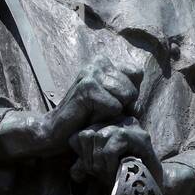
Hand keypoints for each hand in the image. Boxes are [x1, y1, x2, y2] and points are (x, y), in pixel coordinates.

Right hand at [0, 55, 138, 163]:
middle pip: (133, 88)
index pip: (137, 74)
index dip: (130, 96)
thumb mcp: (114, 104)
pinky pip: (115, 106)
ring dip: (114, 113)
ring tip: (96, 115)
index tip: (112, 105)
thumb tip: (137, 101)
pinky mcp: (87, 87)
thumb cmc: (87, 119)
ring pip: (126, 95)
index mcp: (105, 63)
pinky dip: (106, 117)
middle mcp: (98, 63)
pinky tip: (90, 118)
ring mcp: (91, 72)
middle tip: (102, 113)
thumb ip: (130, 96)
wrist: (58, 132)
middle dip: (124, 106)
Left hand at [69, 122, 162, 186]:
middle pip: (86, 134)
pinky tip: (118, 170)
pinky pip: (111, 148)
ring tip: (110, 173)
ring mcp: (129, 126)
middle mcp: (118, 120)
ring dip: (100, 162)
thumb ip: (86, 166)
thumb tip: (75, 173)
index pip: (80, 134)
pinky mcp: (138, 135)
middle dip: (89, 160)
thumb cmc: (127, 177)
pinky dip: (110, 163)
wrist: (153, 187)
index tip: (93, 169)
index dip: (82, 154)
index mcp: (107, 125)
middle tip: (101, 174)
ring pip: (98, 137)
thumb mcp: (100, 169)